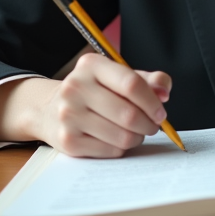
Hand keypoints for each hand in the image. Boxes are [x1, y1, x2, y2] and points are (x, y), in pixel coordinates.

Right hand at [0, 53, 171, 157]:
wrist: (50, 109)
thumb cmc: (94, 91)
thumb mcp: (118, 76)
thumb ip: (147, 80)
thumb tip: (164, 92)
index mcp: (91, 65)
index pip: (131, 84)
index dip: (152, 101)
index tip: (161, 112)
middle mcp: (75, 87)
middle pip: (128, 114)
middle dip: (149, 124)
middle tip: (153, 126)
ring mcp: (69, 115)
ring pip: (122, 136)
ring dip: (138, 137)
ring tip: (136, 132)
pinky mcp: (68, 141)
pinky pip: (111, 150)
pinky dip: (122, 148)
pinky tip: (118, 139)